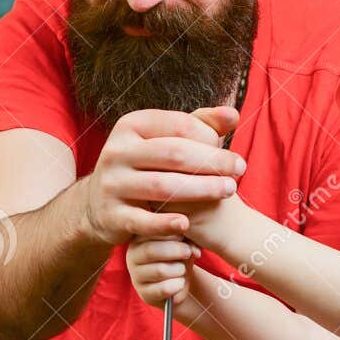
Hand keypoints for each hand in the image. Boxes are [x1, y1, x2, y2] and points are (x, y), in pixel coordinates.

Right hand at [82, 108, 244, 244]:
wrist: (99, 204)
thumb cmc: (145, 165)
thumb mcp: (163, 140)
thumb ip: (199, 125)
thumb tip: (232, 115)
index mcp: (131, 126)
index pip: (179, 126)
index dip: (212, 139)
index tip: (234, 156)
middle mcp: (117, 152)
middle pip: (174, 154)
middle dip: (212, 163)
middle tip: (240, 171)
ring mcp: (112, 184)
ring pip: (161, 186)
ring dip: (201, 190)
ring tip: (229, 192)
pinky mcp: (112, 215)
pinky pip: (143, 221)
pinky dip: (165, 224)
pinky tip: (188, 224)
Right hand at [125, 236, 201, 311]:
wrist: (177, 283)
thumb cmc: (178, 256)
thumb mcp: (184, 243)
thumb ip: (187, 241)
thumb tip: (192, 250)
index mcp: (139, 237)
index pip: (148, 230)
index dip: (169, 230)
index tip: (185, 228)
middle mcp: (132, 255)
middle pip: (150, 251)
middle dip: (175, 250)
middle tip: (187, 252)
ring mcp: (136, 275)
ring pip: (159, 271)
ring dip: (178, 269)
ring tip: (182, 269)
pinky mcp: (144, 293)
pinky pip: (163, 289)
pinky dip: (177, 285)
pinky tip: (180, 282)